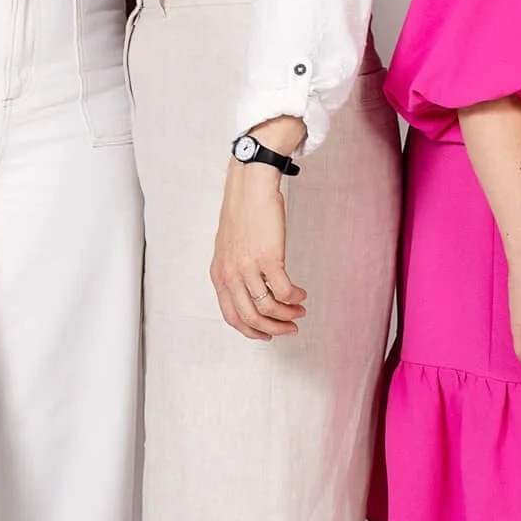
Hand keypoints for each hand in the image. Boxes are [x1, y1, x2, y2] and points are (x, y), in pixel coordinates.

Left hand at [212, 155, 306, 339]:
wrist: (250, 186)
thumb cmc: (243, 212)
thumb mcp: (229, 247)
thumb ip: (234, 270)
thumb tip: (251, 290)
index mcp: (219, 274)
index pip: (231, 316)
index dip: (251, 331)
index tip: (267, 334)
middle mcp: (230, 274)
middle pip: (251, 318)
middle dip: (273, 329)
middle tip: (289, 328)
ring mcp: (248, 268)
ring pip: (268, 308)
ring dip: (287, 315)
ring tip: (299, 311)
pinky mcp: (268, 258)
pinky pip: (284, 291)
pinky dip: (295, 297)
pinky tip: (301, 294)